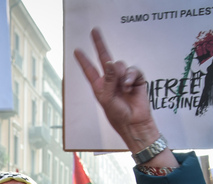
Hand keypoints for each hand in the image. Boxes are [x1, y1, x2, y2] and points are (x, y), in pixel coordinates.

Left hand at [74, 28, 174, 164]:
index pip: (90, 70)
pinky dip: (131, 77)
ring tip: (123, 87)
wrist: (134, 122)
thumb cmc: (118, 114)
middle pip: (105, 58)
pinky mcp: (136, 79)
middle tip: (94, 31)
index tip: (77, 50)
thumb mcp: (107, 98)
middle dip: (99, 44)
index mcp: (100, 86)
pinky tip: (129, 87)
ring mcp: (123, 78)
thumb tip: (111, 62)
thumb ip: (108, 80)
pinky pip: (132, 69)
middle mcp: (111, 80)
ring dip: (121, 74)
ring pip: (120, 64)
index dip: (84, 60)